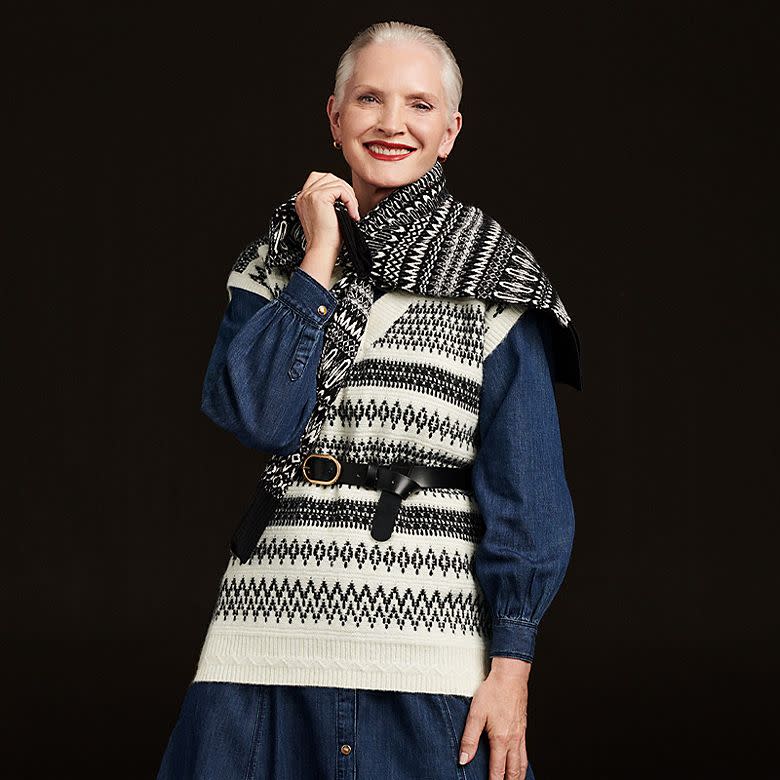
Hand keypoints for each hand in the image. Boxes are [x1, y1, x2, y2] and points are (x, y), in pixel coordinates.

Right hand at [295, 171, 360, 256]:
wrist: (322, 249)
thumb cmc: (326, 239)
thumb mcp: (326, 215)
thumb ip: (329, 202)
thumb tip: (344, 193)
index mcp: (304, 199)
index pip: (320, 179)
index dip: (336, 187)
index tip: (345, 202)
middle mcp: (304, 195)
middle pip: (329, 177)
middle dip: (344, 189)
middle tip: (351, 206)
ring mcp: (310, 195)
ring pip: (336, 182)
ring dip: (349, 196)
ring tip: (352, 211)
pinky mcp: (318, 197)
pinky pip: (341, 190)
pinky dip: (350, 201)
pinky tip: (352, 214)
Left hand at [459, 657, 530, 778]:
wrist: (510, 676)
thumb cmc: (493, 691)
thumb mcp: (475, 714)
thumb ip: (469, 739)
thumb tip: (464, 759)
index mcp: (501, 739)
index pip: (498, 770)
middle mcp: (514, 740)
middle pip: (513, 771)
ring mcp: (521, 735)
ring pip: (522, 764)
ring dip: (517, 777)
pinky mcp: (523, 728)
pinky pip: (525, 752)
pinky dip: (522, 764)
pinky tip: (518, 763)